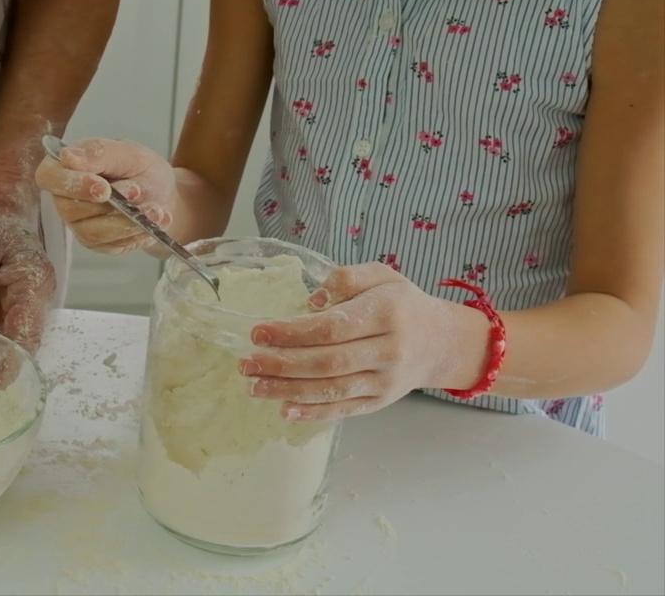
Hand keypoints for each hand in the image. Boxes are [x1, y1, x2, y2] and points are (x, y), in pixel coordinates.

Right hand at [33, 137, 175, 253]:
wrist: (162, 193)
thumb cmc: (138, 168)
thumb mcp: (127, 152)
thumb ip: (100, 153)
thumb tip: (68, 157)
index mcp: (64, 167)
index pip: (48, 177)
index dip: (71, 184)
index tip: (103, 187)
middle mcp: (65, 199)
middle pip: (69, 210)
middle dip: (107, 206)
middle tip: (137, 193)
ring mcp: (79, 224)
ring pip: (93, 232)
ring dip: (127, 222)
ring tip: (156, 210)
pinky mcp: (97, 243)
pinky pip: (112, 244)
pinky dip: (137, 234)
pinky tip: (156, 221)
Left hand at [239, 263, 484, 420]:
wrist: (442, 341)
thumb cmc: (403, 304)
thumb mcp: (382, 276)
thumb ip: (347, 278)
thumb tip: (311, 301)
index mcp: (387, 314)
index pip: (332, 327)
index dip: (292, 332)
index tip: (258, 332)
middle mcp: (388, 351)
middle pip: (327, 362)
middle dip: (281, 364)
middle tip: (246, 363)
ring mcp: (386, 381)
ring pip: (332, 389)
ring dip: (289, 390)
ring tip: (254, 386)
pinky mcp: (381, 401)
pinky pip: (345, 409)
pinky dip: (314, 412)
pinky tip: (285, 411)